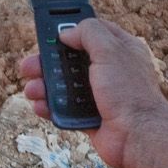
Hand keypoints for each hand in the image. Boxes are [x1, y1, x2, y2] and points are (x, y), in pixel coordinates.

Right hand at [19, 18, 167, 167]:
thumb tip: (67, 33)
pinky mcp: (90, 116)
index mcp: (119, 49)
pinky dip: (50, 107)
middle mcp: (109, 70)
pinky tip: (40, 106)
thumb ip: (88, 33)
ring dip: (44, 86)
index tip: (50, 33)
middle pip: (71, 59)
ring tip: (32, 90)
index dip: (71, 30)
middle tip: (29, 66)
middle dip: (47, 62)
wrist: (138, 136)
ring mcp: (99, 94)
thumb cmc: (129, 92)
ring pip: (64, 85)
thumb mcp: (110, 50)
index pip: (93, 31)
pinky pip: (65, 108)